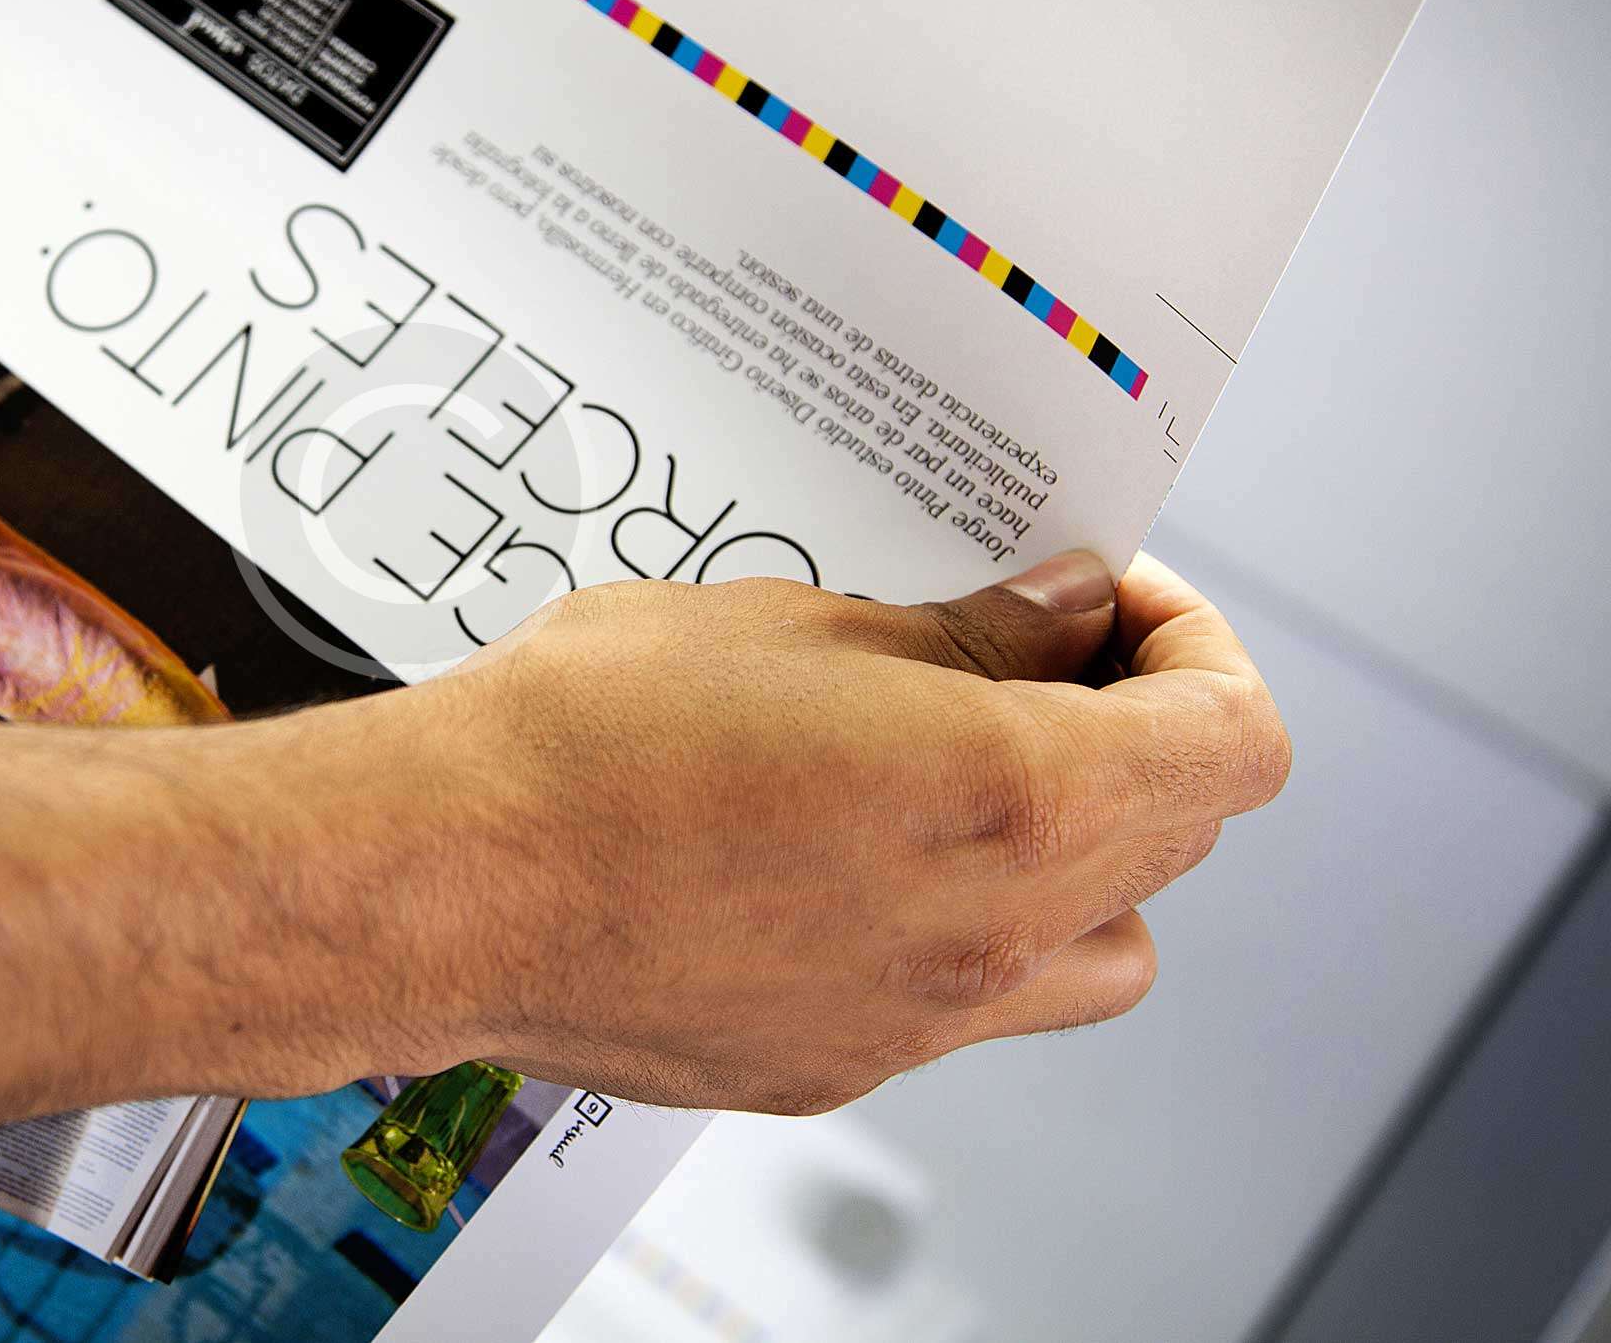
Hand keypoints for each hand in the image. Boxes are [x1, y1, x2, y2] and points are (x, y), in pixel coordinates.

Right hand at [352, 552, 1289, 1112]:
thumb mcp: (803, 624)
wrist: (444, 874)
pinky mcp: (830, 1066)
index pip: (1231, 741)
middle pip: (1180, 840)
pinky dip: (961, 919)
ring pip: (1099, 948)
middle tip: (1036, 652)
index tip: (1112, 608)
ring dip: (1083, 850)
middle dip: (1137, 728)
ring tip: (966, 764)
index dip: (1194, 648)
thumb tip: (1062, 616)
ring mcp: (914, 1023)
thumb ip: (968, 633)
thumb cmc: (589, 737)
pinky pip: (966, 1000)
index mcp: (1010, 801)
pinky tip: (849, 844)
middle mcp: (988, 938)